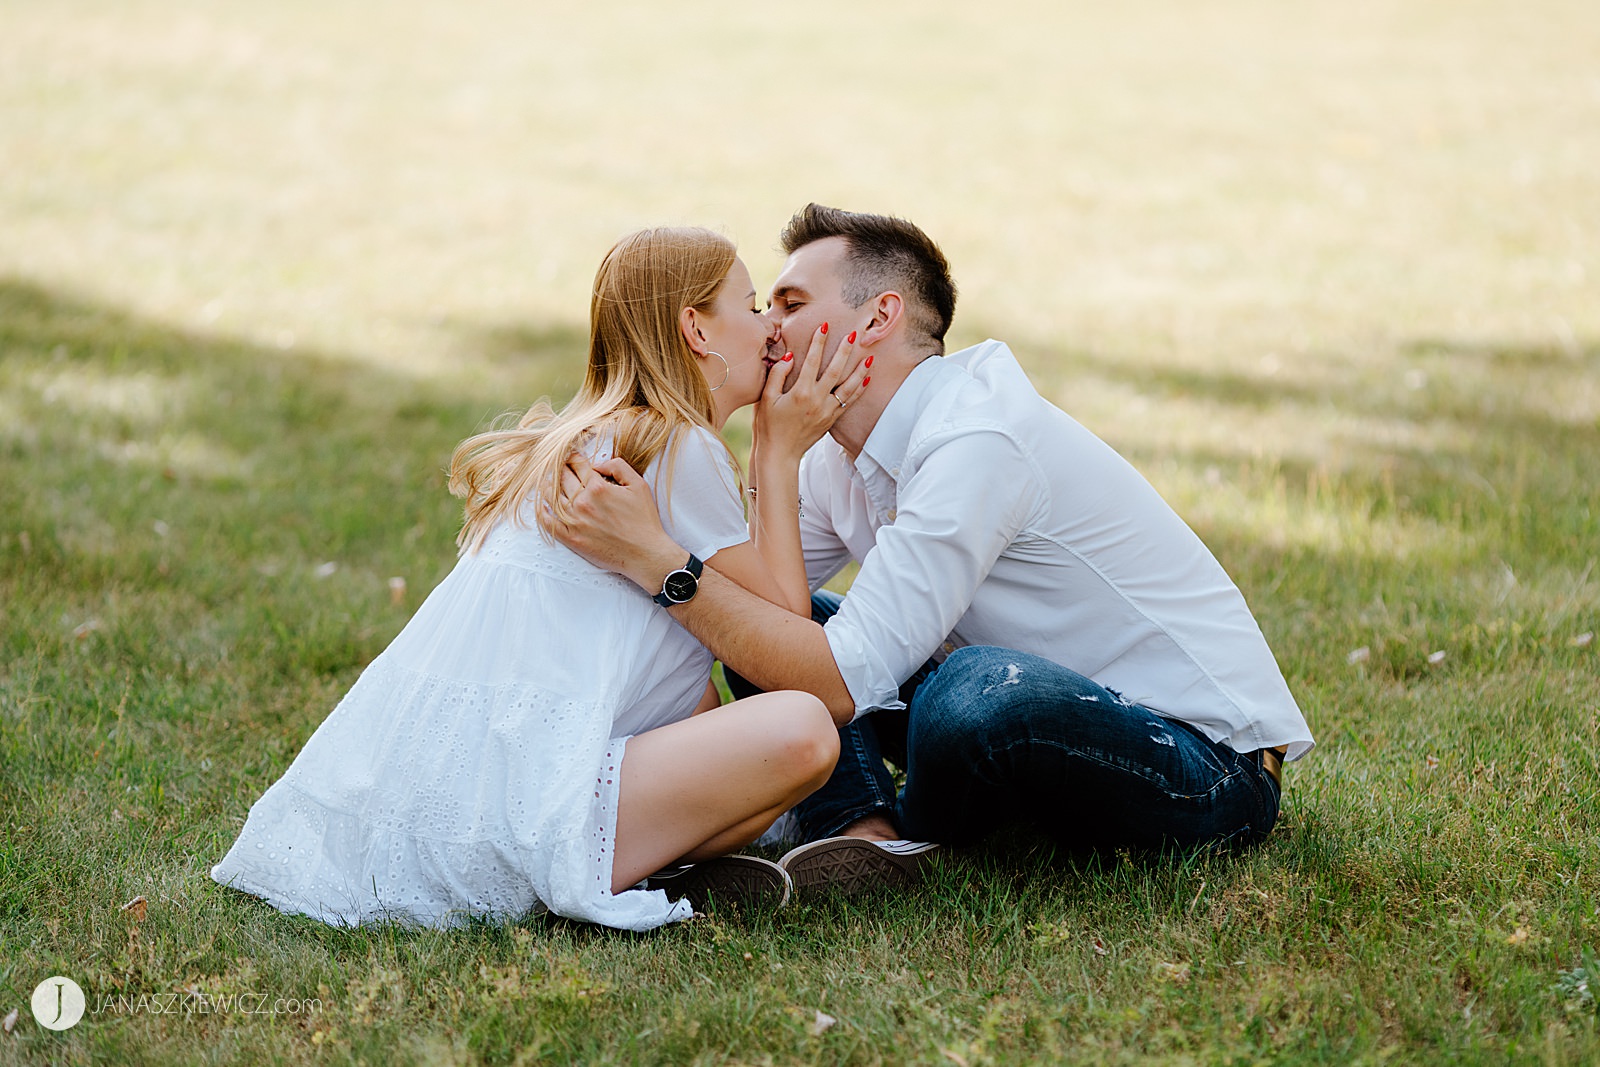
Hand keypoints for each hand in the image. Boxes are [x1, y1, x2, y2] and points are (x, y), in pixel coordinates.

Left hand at [550, 453, 681, 588]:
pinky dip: (541, 511)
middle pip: (562, 478)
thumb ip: (618, 466)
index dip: (573, 457)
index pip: (577, 465)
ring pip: (550, 496)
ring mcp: (574, 521)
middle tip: (559, 466)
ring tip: (547, 482)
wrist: (645, 554)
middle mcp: (583, 502)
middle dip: (560, 469)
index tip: (571, 456)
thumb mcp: (639, 485)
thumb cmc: (644, 520)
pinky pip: (548, 522)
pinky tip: (541, 505)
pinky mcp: (571, 538)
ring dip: (547, 486)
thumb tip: (598, 464)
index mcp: (598, 488)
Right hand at [754, 324, 870, 460]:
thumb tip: (790, 357)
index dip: (818, 342)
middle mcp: (817, 401)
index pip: (812, 361)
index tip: (824, 326)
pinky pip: (849, 402)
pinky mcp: (831, 420)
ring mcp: (827, 411)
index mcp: (800, 392)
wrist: (780, 454)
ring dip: (859, 371)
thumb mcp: (766, 399)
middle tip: (853, 334)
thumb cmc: (769, 426)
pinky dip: (859, 390)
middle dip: (844, 351)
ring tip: (869, 357)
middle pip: (835, 370)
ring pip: (848, 387)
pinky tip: (866, 380)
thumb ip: (777, 375)